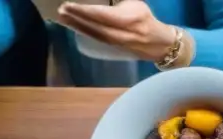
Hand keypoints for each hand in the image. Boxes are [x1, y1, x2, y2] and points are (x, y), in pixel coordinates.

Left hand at [57, 0, 176, 61]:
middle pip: (99, 27)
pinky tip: (74, 26)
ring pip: (98, 36)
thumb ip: (118, 1)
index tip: (71, 5)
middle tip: (61, 11)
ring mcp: (122, 43)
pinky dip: (85, 33)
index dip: (87, 11)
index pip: (106, 15)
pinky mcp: (117, 49)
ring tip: (63, 18)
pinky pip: (99, 40)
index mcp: (134, 18)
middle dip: (79, 19)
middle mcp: (128, 33)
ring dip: (78, 27)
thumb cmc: (145, 17)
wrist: (161, 42)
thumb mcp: (135, 3)